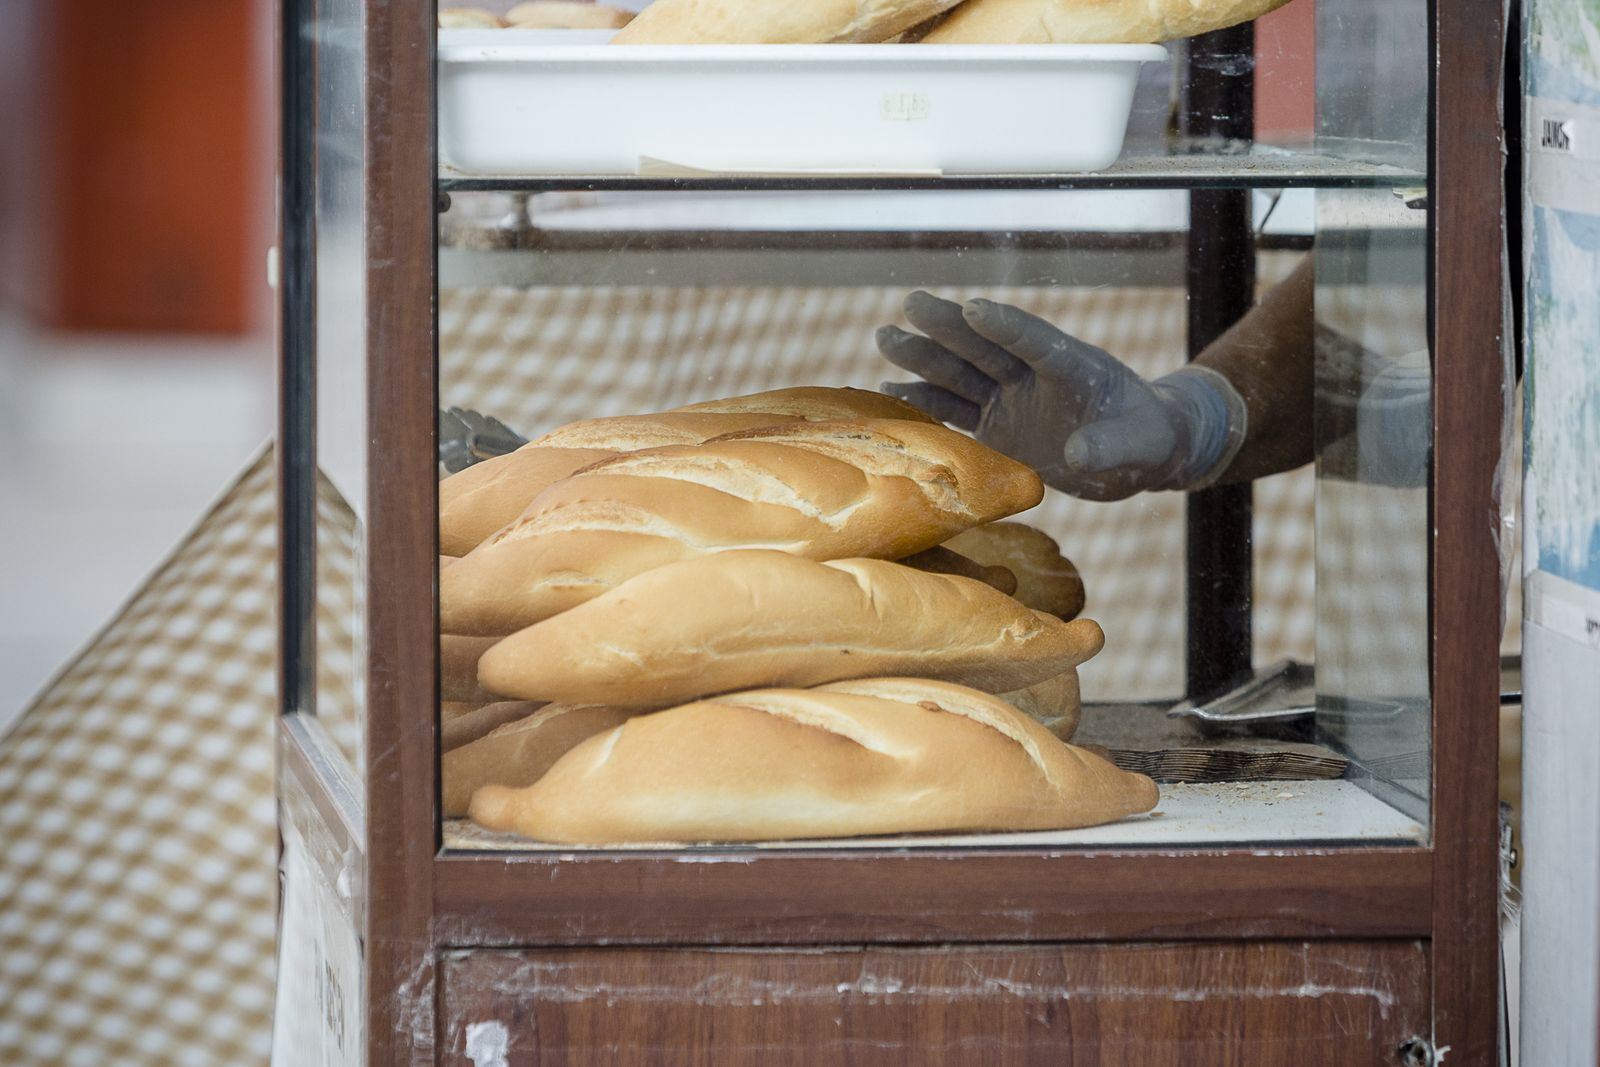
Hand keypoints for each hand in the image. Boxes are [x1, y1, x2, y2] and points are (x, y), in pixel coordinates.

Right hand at [877, 292, 1246, 500]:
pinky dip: (924, 400)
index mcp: (1075, 367)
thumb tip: (1078, 453)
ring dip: (924, 357)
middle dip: (948, 326)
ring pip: (961, 373)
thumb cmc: (1146, 439)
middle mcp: (1034, 376)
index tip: (976, 308)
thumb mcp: (1140, 446)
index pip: (1036, 341)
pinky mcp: (996, 426)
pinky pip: (954, 411)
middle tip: (912, 302)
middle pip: (986, 346)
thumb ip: (1110, 447)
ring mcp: (1012, 398)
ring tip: (885, 336)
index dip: (1007, 326)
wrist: (1134, 451)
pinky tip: (889, 389)